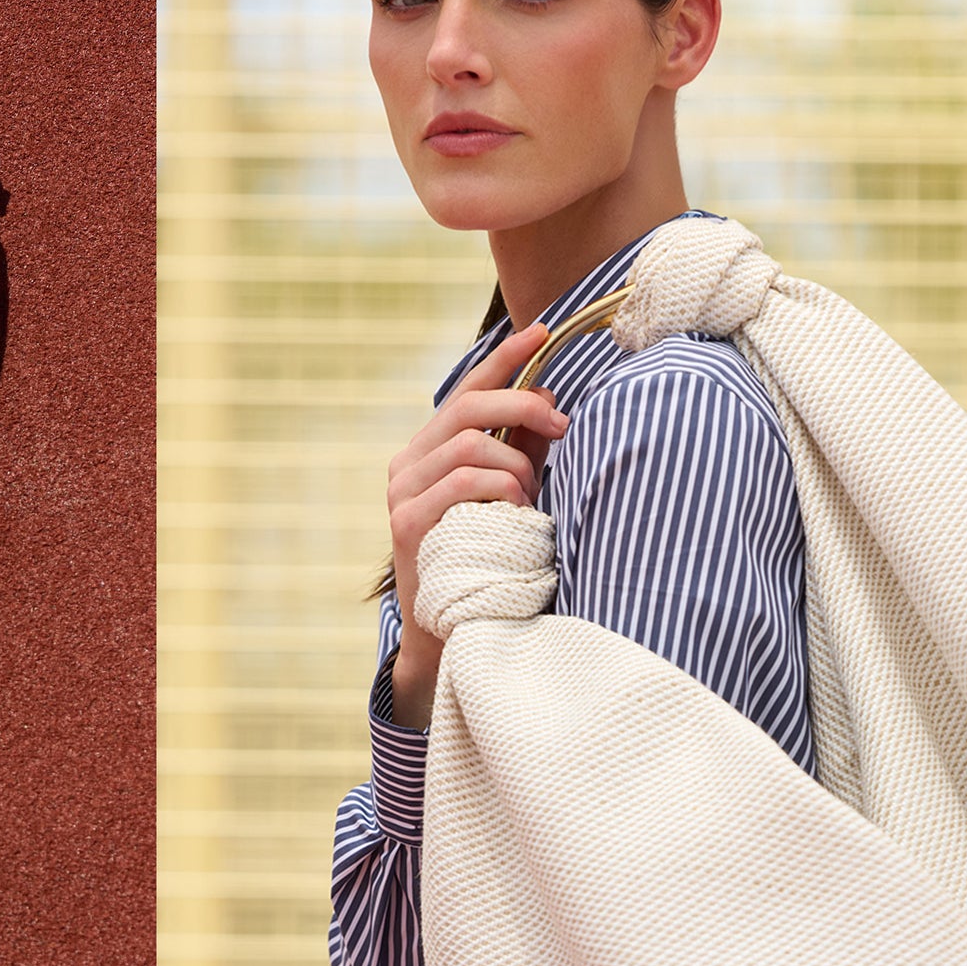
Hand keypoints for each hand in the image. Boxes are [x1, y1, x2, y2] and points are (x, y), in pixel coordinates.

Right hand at [385, 321, 567, 727]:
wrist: (448, 632)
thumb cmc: (483, 558)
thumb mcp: (506, 496)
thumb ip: (520, 452)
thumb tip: (549, 401)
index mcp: (428, 450)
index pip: (468, 390)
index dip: (506, 359)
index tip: (545, 333)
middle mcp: (407, 463)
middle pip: (470, 407)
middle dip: (524, 406)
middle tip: (564, 426)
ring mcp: (402, 493)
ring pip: (470, 445)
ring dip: (515, 465)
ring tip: (532, 496)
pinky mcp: (407, 523)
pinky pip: (464, 483)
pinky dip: (501, 489)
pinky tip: (517, 512)